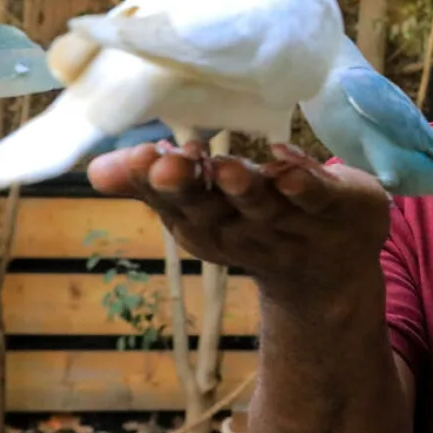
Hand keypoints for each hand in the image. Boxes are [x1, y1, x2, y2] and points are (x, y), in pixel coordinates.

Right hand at [87, 142, 392, 307]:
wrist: (330, 274)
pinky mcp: (337, 209)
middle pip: (213, 210)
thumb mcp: (202, 207)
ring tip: (226, 166)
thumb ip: (154, 182)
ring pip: (264, 207)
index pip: (174, 203)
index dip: (154, 183)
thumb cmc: (255, 224)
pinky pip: (320, 199)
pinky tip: (289, 163)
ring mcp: (293, 224)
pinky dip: (306, 184)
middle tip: (168, 165)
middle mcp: (245, 228)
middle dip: (190, 188)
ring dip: (245, 189)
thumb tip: (95, 167)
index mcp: (208, 224)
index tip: (139, 158)